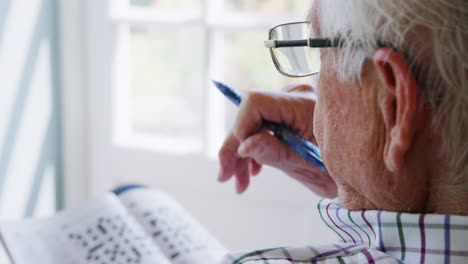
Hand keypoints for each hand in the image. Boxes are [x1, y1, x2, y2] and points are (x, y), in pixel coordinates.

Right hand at [217, 84, 337, 197]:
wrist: (364, 169)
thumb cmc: (342, 170)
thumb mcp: (308, 167)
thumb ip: (275, 154)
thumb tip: (244, 146)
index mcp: (304, 105)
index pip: (255, 102)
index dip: (240, 128)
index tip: (237, 158)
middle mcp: (296, 96)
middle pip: (250, 114)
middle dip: (235, 146)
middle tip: (226, 177)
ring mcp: (293, 102)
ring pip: (254, 122)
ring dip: (243, 152)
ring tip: (240, 182)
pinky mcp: (292, 112)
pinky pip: (265, 124)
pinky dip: (256, 147)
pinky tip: (253, 170)